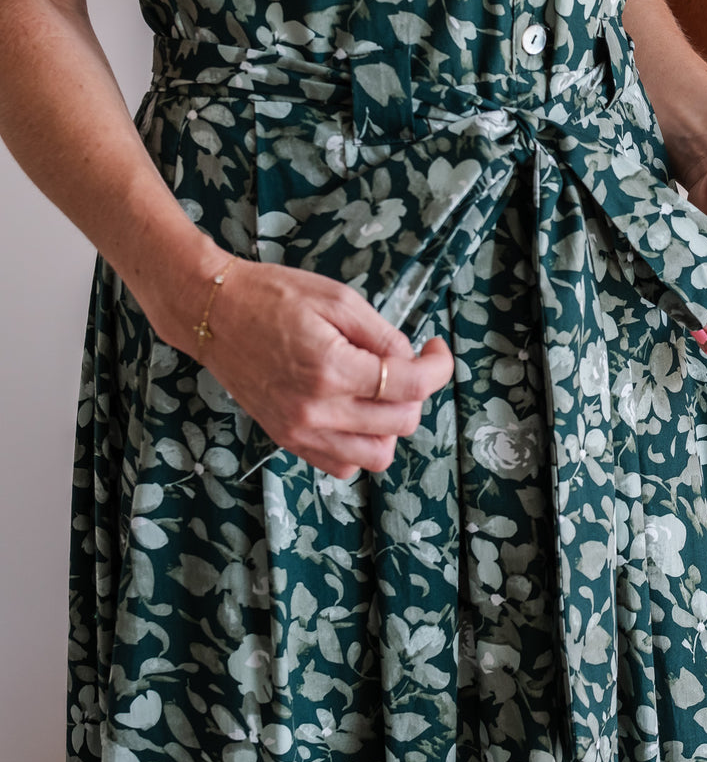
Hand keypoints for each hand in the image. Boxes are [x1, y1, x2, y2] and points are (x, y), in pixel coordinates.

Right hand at [143, 255, 454, 478]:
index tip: (436, 349)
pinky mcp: (287, 439)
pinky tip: (355, 412)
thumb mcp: (339, 300)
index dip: (439, 366)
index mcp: (332, 369)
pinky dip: (359, 444)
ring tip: (380, 393)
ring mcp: (300, 431)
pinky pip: (342, 464)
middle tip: (405, 364)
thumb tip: (411, 362)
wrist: (213, 314)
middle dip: (416, 392)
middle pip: (401, 422)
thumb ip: (383, 337)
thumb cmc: (273, 297)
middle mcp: (317, 409)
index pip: (411, 386)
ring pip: (376, 456)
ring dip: (391, 426)